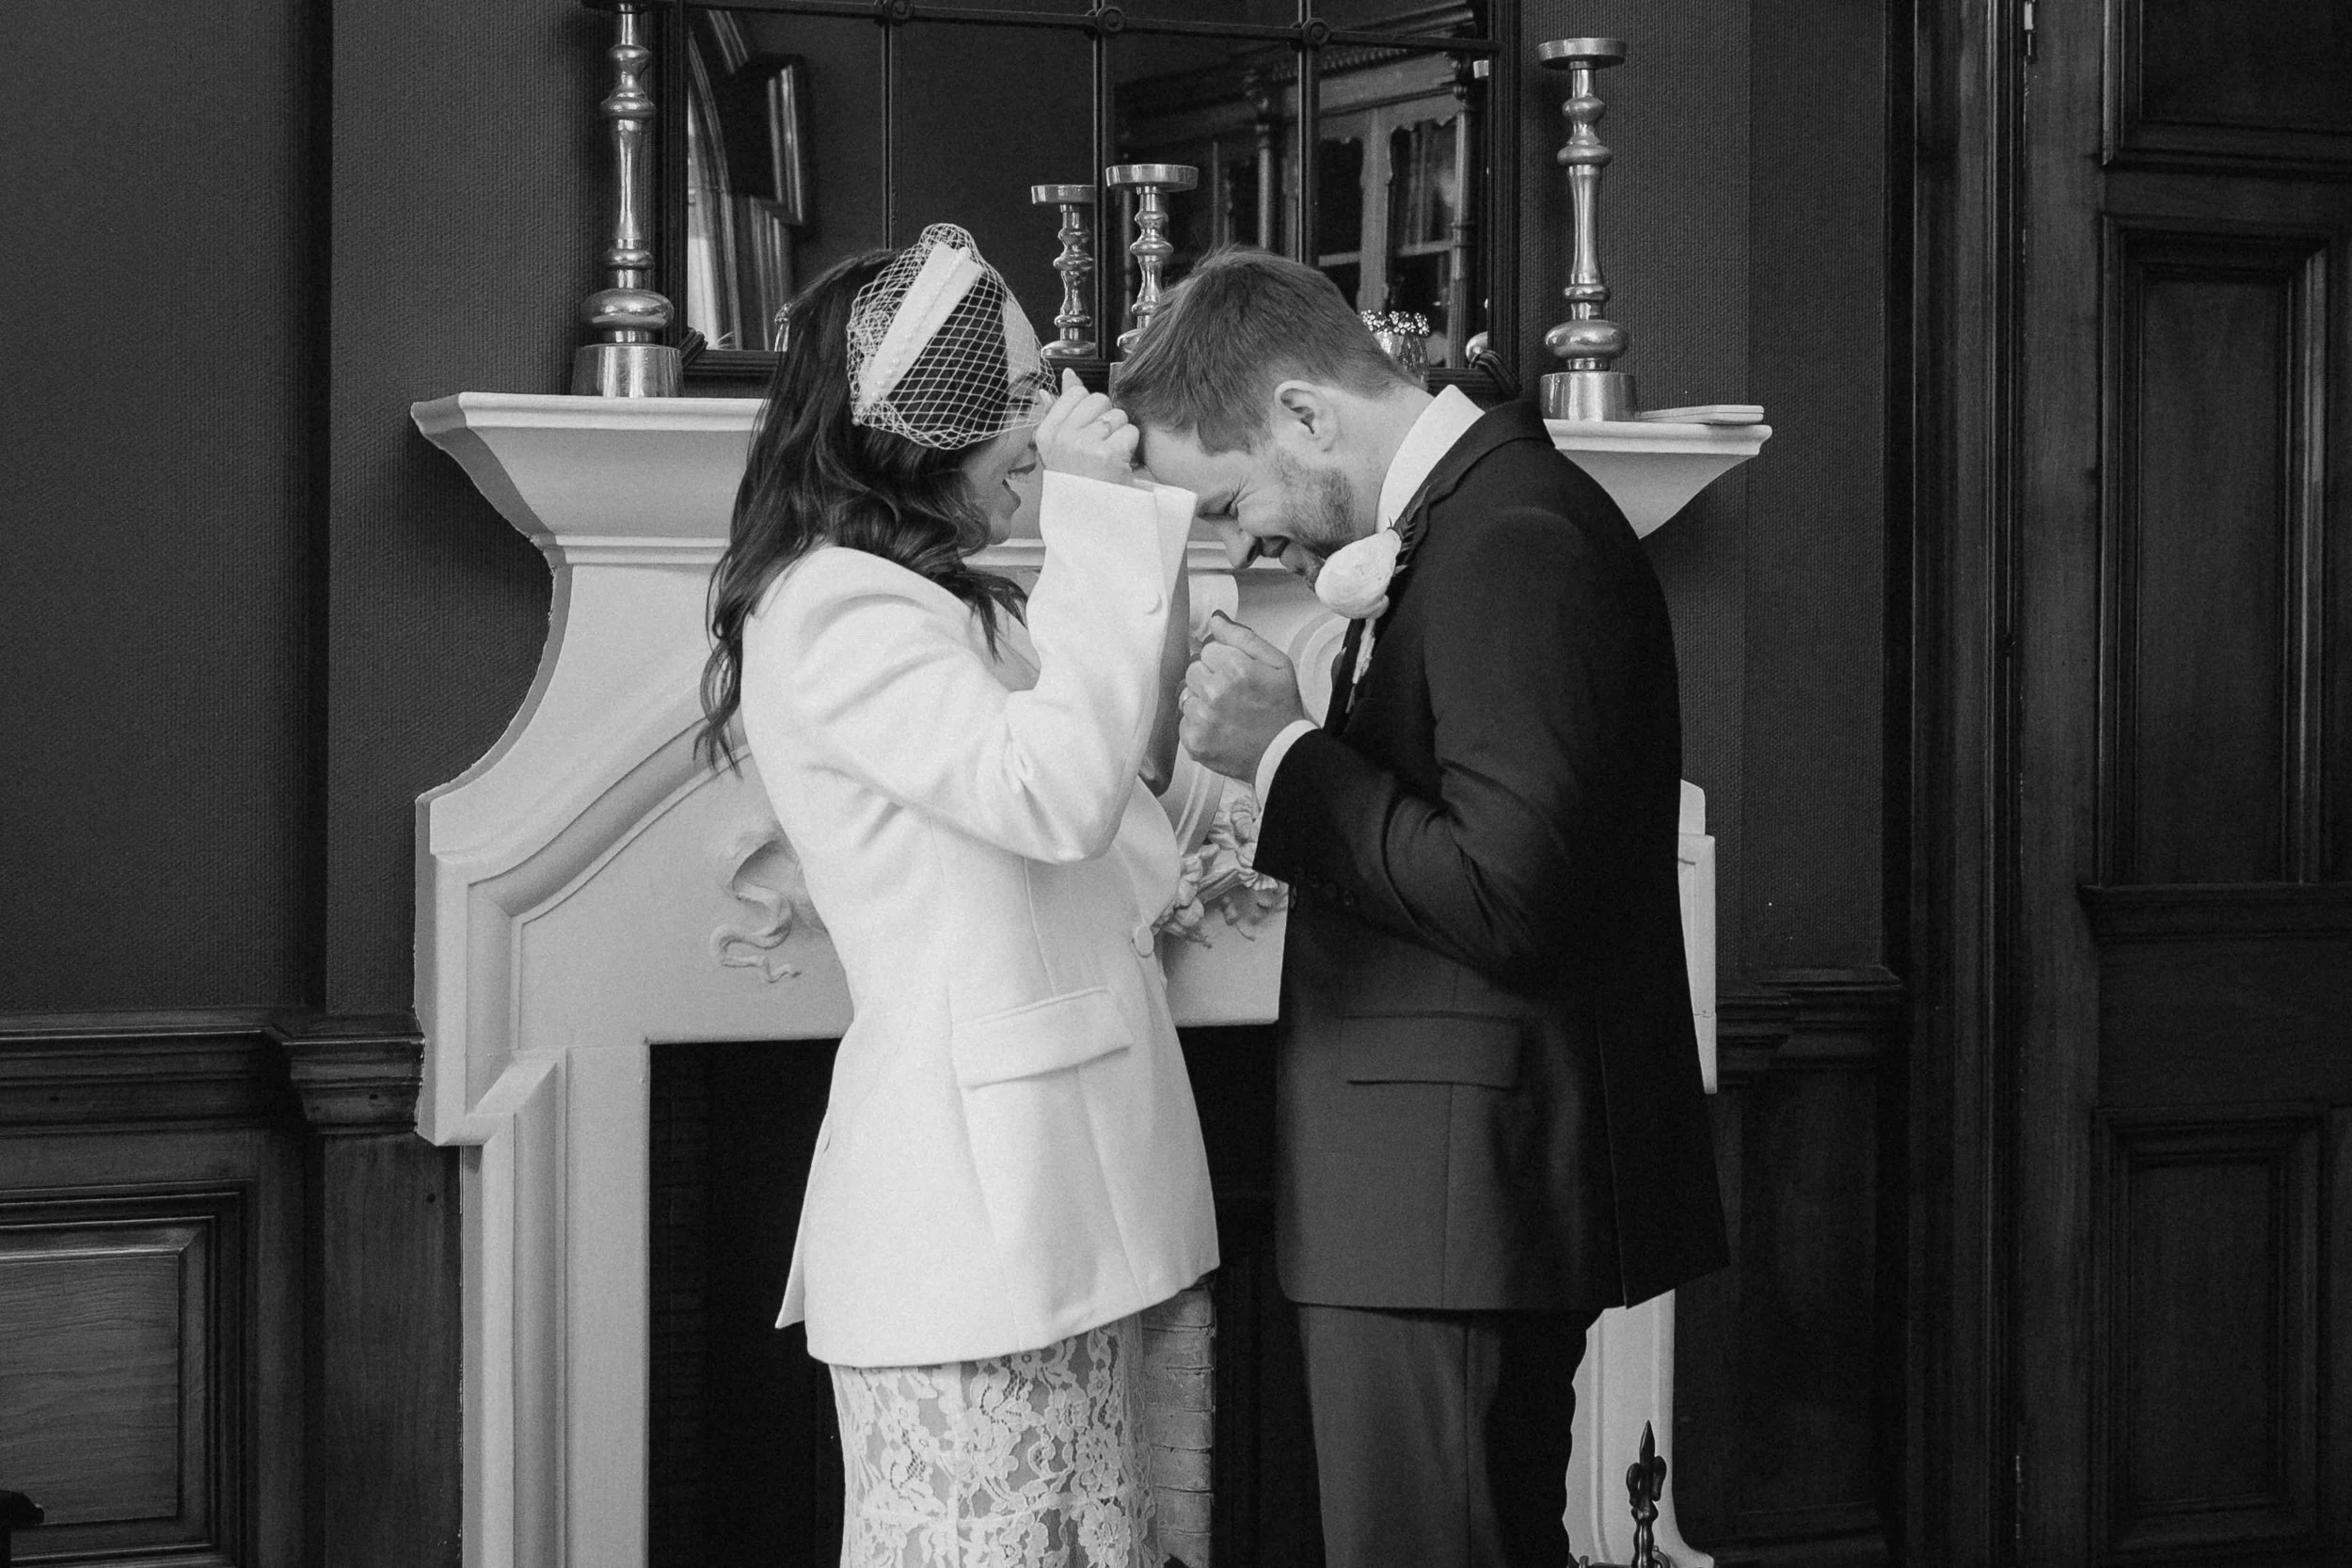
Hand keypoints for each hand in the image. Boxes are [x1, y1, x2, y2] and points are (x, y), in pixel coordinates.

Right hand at [1034, 368, 1137, 485]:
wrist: (1091, 520)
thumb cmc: (1079, 483)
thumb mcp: (1061, 447)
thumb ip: (1062, 408)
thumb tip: (1068, 375)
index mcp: (1047, 432)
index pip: (1076, 393)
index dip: (1089, 409)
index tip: (1087, 431)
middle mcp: (1062, 436)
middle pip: (1099, 399)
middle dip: (1106, 420)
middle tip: (1100, 447)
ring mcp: (1084, 444)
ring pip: (1118, 415)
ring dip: (1120, 435)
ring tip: (1109, 457)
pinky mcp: (1107, 453)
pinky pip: (1130, 431)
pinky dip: (1131, 448)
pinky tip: (1119, 463)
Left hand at [1179, 613, 1305, 781]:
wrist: (1282, 753)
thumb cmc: (1281, 710)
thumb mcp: (1277, 664)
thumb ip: (1244, 638)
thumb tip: (1216, 620)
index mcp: (1236, 668)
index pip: (1207, 648)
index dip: (1222, 660)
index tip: (1235, 673)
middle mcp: (1215, 692)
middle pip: (1192, 669)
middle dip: (1209, 677)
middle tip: (1231, 693)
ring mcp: (1203, 718)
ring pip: (1186, 694)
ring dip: (1202, 701)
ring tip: (1226, 712)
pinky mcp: (1194, 741)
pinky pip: (1183, 720)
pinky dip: (1197, 724)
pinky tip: (1219, 727)